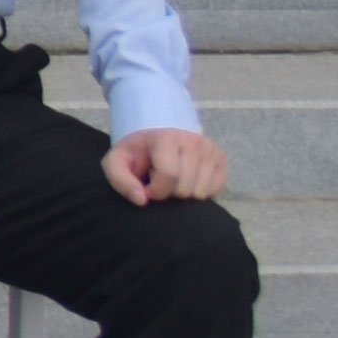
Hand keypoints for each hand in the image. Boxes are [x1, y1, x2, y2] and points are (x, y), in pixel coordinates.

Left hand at [106, 126, 227, 206]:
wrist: (154, 139)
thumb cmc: (136, 154)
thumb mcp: (117, 163)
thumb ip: (121, 181)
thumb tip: (142, 200)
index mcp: (165, 138)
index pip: (169, 174)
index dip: (156, 191)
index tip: (147, 190)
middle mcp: (192, 140)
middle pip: (185, 187)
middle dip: (169, 193)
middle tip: (160, 183)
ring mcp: (210, 149)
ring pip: (201, 192)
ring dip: (184, 194)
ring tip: (173, 181)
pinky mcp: (221, 159)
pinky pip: (216, 189)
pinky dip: (200, 192)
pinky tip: (188, 181)